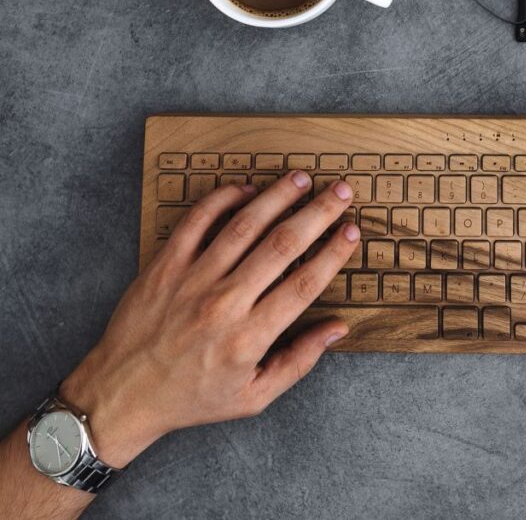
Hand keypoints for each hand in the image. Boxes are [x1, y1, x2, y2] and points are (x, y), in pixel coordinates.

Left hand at [59, 172, 359, 467]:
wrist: (123, 394)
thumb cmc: (194, 397)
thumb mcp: (254, 396)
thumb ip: (300, 361)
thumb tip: (339, 329)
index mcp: (249, 337)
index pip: (304, 284)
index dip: (333, 253)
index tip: (352, 230)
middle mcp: (224, 303)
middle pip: (281, 246)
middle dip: (317, 213)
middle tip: (340, 191)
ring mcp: (191, 280)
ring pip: (243, 226)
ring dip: (276, 197)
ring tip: (301, 178)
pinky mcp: (164, 266)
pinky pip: (196, 222)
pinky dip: (222, 200)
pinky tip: (246, 188)